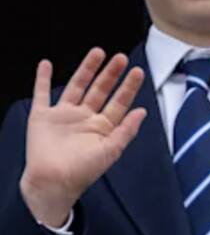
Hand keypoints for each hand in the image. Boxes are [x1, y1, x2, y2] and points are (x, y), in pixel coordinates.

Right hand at [19, 49, 146, 227]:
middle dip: (111, 74)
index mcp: (102, 127)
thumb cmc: (83, 172)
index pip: (119, 102)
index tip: (138, 72)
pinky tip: (46, 64)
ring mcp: (64, 115)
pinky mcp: (42, 117)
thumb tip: (143, 111)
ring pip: (77, 86)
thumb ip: (127, 130)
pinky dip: (42, 79)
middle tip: (121, 58)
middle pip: (100, 90)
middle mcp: (84, 118)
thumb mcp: (111, 151)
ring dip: (87, 69)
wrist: (53, 182)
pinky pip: (42, 93)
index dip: (128, 87)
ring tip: (98, 53)